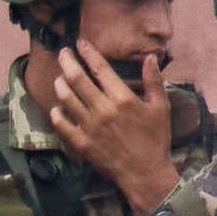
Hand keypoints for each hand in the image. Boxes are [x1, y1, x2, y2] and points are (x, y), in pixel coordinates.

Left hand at [38, 46, 178, 211]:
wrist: (145, 173)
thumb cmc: (155, 139)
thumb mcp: (160, 107)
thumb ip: (154, 80)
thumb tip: (150, 56)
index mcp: (123, 98)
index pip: (100, 68)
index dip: (88, 52)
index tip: (80, 43)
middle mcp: (103, 109)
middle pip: (77, 78)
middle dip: (67, 61)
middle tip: (63, 53)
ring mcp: (89, 126)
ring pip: (66, 98)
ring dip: (60, 84)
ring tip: (59, 77)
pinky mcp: (81, 143)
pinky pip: (61, 123)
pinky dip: (56, 113)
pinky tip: (57, 108)